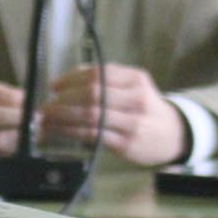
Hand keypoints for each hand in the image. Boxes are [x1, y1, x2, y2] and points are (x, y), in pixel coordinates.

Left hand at [42, 63, 188, 164]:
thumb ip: (104, 78)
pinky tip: (58, 129)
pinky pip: (92, 135)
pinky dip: (70, 131)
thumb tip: (68, 77)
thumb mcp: (132, 86)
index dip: (71, 79)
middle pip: (93, 94)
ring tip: (45, 117)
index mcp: (136, 80)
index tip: (54, 85)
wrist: (173, 135)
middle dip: (64, 98)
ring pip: (91, 115)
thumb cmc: (143, 107)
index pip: (98, 74)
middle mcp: (137, 99)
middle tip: (46, 104)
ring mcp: (132, 123)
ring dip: (62, 116)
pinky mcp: (126, 143)